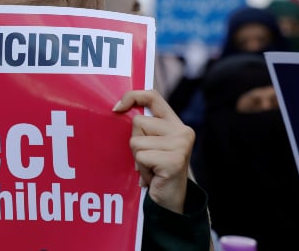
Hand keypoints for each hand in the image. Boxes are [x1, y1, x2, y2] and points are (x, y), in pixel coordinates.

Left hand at [112, 89, 193, 213]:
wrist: (170, 201)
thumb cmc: (156, 170)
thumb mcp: (151, 144)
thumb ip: (144, 127)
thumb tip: (117, 109)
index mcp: (176, 123)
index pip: (153, 96)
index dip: (132, 96)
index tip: (116, 108)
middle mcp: (182, 131)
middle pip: (137, 123)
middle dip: (135, 142)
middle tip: (148, 159)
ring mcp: (181, 145)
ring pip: (136, 141)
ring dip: (138, 158)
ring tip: (151, 168)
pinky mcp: (174, 160)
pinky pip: (140, 157)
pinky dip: (141, 169)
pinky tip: (153, 176)